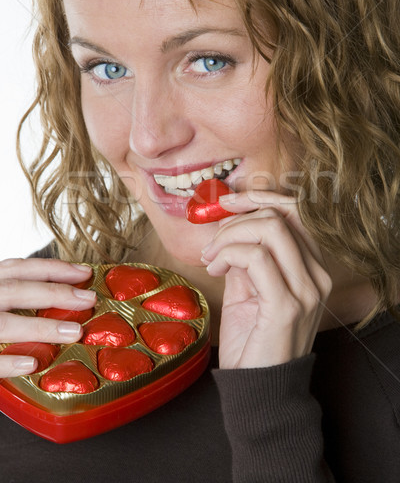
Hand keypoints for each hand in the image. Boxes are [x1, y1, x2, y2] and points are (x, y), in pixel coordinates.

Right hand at [0, 258, 95, 377]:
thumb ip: (14, 295)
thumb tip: (61, 296)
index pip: (19, 268)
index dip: (53, 268)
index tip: (85, 273)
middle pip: (15, 290)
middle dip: (55, 293)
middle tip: (89, 301)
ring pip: (5, 324)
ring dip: (41, 327)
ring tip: (74, 332)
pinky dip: (8, 362)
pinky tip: (33, 363)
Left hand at [201, 191, 331, 368]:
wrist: (258, 388)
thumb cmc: (252, 340)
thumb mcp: (248, 288)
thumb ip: (245, 256)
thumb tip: (227, 225)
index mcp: (310, 268)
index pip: (294, 212)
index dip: (259, 198)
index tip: (227, 203)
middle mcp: (316, 275)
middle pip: (280, 215)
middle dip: (237, 219)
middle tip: (212, 243)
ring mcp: (306, 289)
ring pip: (269, 229)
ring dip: (229, 237)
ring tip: (212, 258)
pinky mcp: (287, 304)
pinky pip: (255, 257)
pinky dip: (228, 254)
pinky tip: (216, 270)